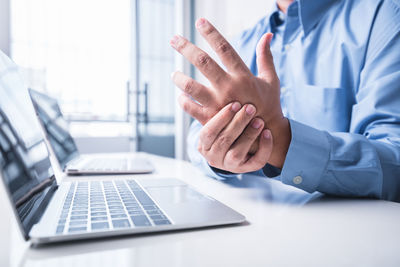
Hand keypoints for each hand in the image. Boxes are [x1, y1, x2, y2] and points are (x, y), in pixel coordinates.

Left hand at [171, 18, 290, 167]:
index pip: (224, 48)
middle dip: (186, 47)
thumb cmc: (268, 104)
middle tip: (174, 39)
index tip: (200, 22)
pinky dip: (183, 100)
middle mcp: (229, 88)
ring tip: (174, 73)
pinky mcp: (210, 120)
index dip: (211, 33)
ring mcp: (218, 104)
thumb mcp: (271, 79)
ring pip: (190, 86)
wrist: (265, 134)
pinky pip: (190, 107)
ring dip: (179, 78)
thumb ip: (265, 56)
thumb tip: (267, 34)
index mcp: (243, 76)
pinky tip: (181, 96)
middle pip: (203, 62)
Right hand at [198, 102, 272, 172]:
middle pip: (223, 141)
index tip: (235, 103)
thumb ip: (214, 106)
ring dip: (248, 135)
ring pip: (237, 153)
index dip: (221, 118)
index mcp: (204, 144)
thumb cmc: (228, 128)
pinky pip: (256, 162)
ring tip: (259, 120)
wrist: (241, 148)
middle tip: (250, 108)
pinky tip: (267, 133)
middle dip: (238, 123)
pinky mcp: (246, 169)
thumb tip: (211, 76)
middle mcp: (214, 157)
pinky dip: (263, 148)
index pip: (208, 132)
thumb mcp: (217, 121)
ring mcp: (229, 165)